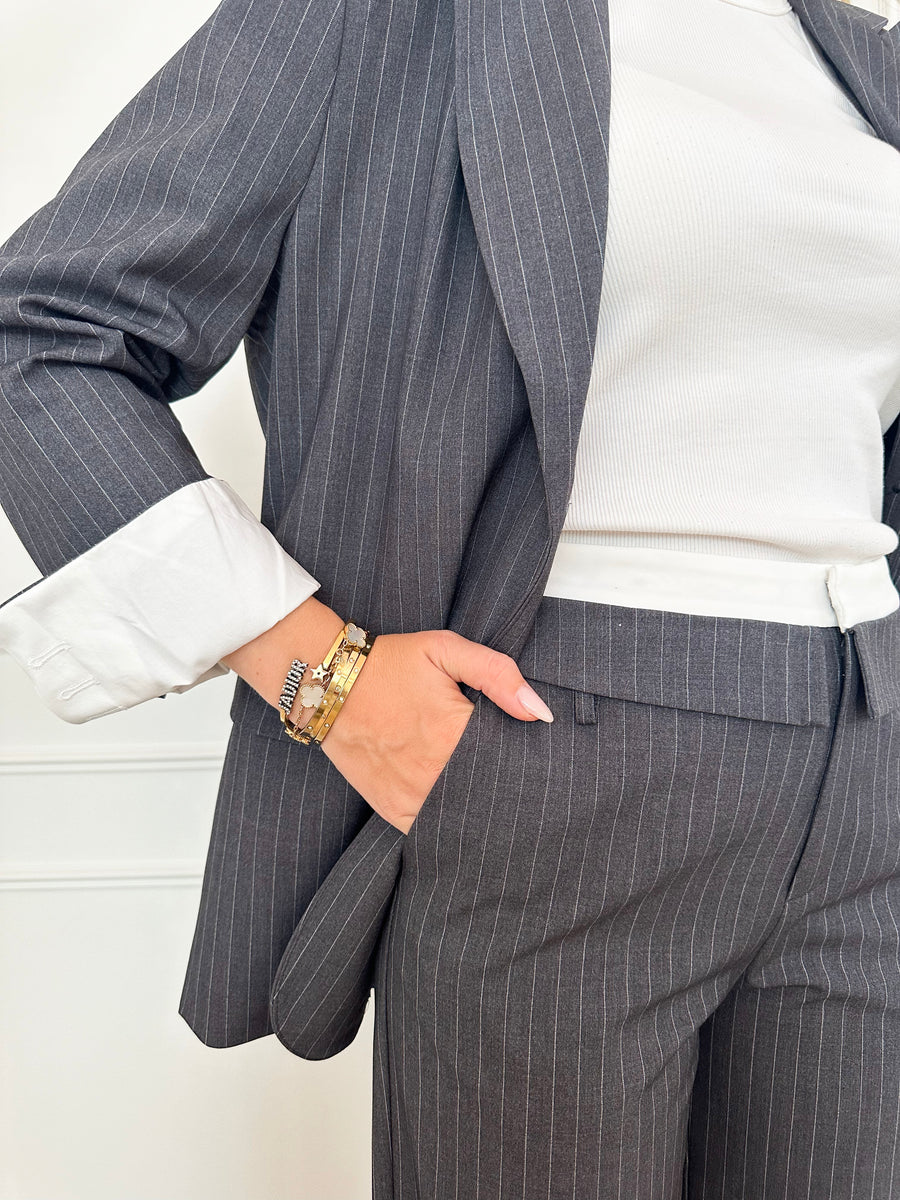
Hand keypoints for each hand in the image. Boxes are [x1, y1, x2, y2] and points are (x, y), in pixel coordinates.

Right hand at [320, 629, 553, 833]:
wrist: (327, 684)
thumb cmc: (391, 663)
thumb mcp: (445, 650)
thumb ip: (497, 674)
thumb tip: (539, 712)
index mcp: (455, 732)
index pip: (511, 760)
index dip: (525, 758)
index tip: (532, 756)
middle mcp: (435, 771)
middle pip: (491, 792)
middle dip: (506, 786)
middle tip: (513, 777)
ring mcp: (413, 795)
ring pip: (464, 816)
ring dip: (479, 807)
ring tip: (490, 792)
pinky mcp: (393, 809)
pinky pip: (432, 829)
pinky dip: (447, 822)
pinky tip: (457, 806)